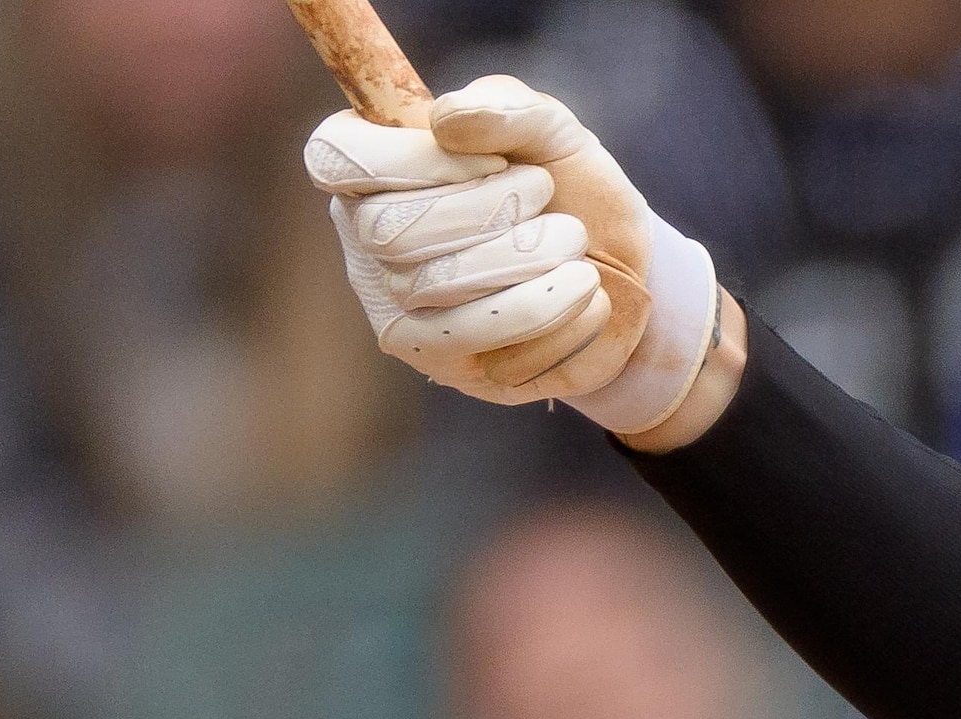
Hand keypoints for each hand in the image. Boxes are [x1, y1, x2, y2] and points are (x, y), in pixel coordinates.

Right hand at [304, 75, 722, 436]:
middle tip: (547, 197)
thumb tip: (444, 121)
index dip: (408, 160)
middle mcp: (368, 247)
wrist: (629, 271)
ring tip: (575, 243)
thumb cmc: (569, 191)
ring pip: (440, 290)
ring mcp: (404, 315)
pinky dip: (560, 314)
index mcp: (371, 174)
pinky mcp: (453, 368)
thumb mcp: (550, 131)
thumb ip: (504, 107)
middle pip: (389, 230)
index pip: (332, 159)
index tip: (492, 159)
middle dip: (489, 210)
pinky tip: (588, 294)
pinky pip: (495, 347)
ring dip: (530, 259)